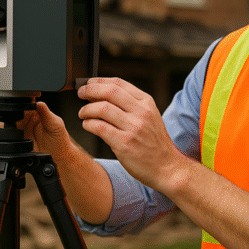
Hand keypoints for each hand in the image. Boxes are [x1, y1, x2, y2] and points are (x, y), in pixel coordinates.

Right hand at [0, 102, 73, 160]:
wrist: (58, 156)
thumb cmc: (59, 138)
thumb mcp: (55, 124)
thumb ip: (46, 113)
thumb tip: (39, 103)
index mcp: (31, 111)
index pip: (17, 104)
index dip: (11, 107)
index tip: (13, 112)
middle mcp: (22, 120)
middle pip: (3, 115)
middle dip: (1, 120)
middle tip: (8, 126)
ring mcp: (16, 131)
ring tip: (12, 136)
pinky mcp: (13, 143)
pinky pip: (1, 140)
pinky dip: (2, 140)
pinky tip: (11, 143)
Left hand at [77, 77, 188, 192]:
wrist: (167, 167)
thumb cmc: (154, 143)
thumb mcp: (149, 117)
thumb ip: (130, 105)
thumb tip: (101, 94)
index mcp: (146, 102)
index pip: (119, 83)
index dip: (99, 81)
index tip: (88, 83)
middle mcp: (141, 112)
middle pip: (109, 92)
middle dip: (90, 90)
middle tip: (81, 93)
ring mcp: (133, 128)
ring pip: (101, 109)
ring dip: (86, 109)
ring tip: (83, 114)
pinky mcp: (124, 144)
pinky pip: (99, 128)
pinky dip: (88, 124)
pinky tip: (87, 125)